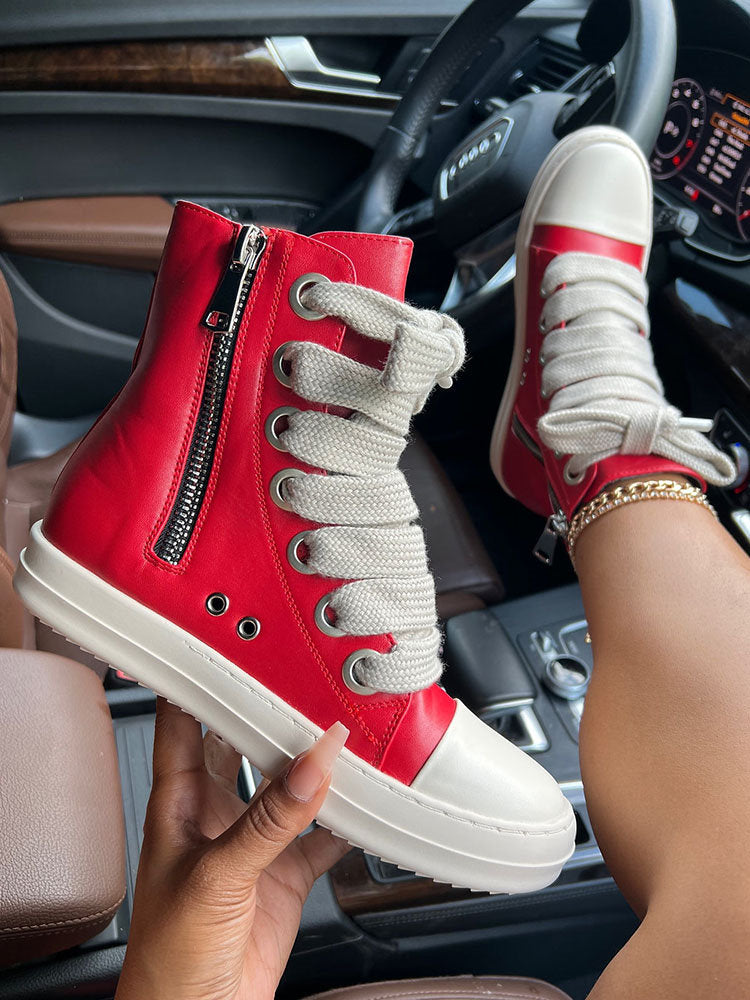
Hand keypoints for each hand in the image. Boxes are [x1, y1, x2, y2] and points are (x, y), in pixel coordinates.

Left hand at [115, 698, 350, 999]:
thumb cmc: (166, 957)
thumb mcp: (217, 877)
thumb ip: (269, 820)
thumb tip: (315, 764)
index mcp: (178, 800)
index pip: (183, 719)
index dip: (200, 677)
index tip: (230, 641)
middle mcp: (215, 811)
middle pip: (244, 742)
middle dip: (271, 712)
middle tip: (304, 679)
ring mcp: (252, 842)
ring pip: (289, 784)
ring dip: (315, 763)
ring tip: (345, 729)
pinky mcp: (284, 874)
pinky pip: (321, 834)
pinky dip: (345, 818)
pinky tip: (366, 800)